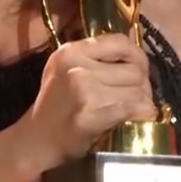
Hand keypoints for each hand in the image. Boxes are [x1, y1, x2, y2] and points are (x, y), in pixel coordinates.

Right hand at [19, 33, 154, 170]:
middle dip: (143, 83)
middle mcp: (78, 67)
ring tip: (137, 108)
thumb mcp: (67, 68)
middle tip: (139, 95)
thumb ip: (96, 56)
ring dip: (144, 101)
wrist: (37, 139)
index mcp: (72, 51)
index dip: (137, 55)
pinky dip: (141, 113)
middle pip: (134, 68)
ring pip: (138, 89)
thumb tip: (135, 53)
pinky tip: (137, 117)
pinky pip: (132, 108)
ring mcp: (85, 91)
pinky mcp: (93, 114)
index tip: (139, 69)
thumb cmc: (55, 104)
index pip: (120, 42)